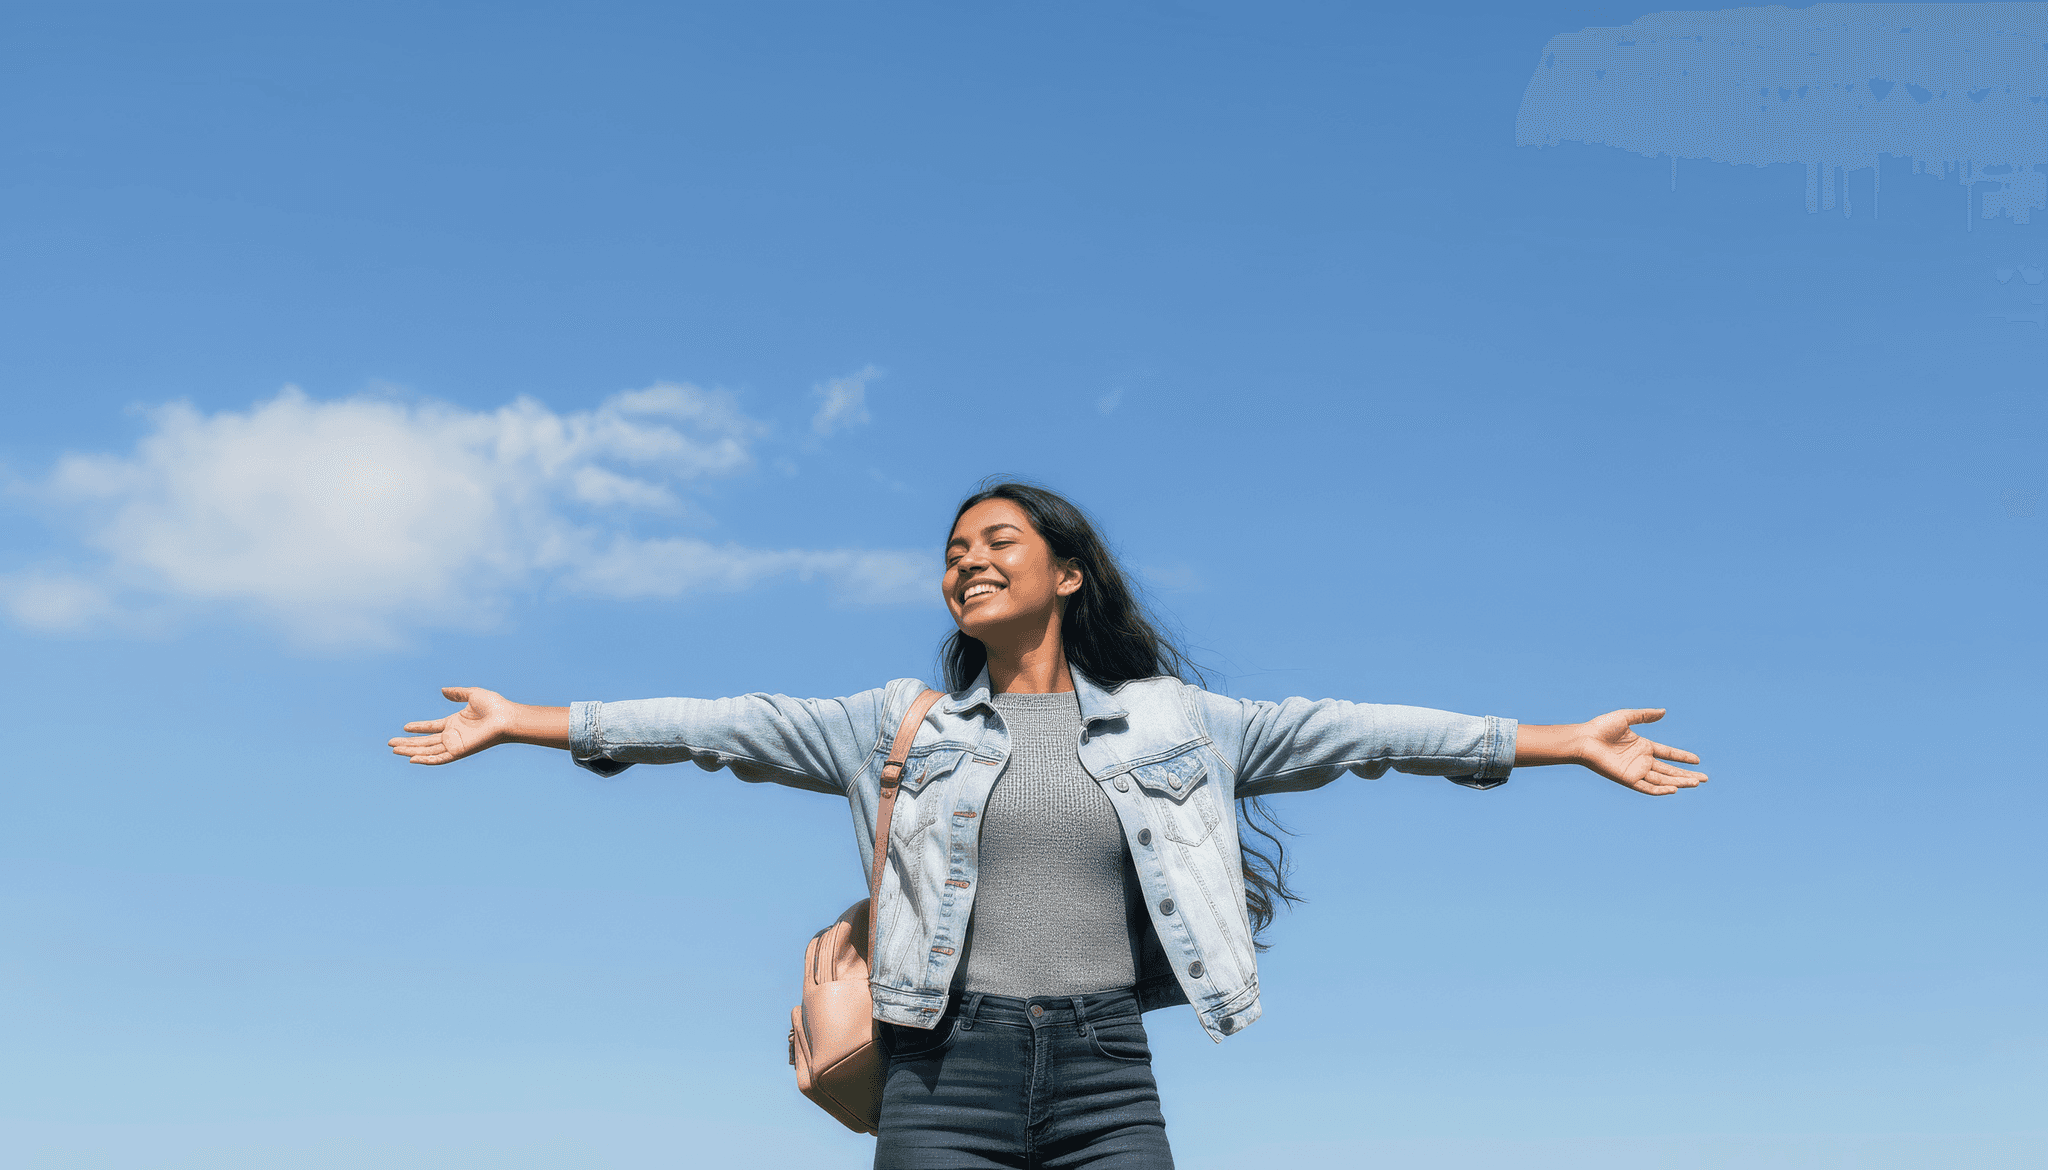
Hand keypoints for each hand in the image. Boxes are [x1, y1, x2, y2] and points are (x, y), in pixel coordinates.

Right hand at [389, 686, 514, 764]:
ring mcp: (455, 744)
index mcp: (455, 723)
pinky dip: (426, 760)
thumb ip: (457, 693)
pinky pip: (439, 758)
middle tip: (390, 743)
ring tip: (394, 750)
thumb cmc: (495, 706)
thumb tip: (443, 690)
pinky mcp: (459, 751)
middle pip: (425, 742)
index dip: (418, 728)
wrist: (507, 717)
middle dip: (408, 743)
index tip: (404, 727)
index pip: (431, 727)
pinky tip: (412, 759)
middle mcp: (453, 735)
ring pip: (428, 751)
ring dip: (411, 751)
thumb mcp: (472, 694)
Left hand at [1576, 708, 1706, 795]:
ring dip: (1679, 782)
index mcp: (1643, 746)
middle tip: (1705, 779)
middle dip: (1687, 774)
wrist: (1584, 740)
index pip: (1668, 753)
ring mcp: (1636, 771)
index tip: (1698, 760)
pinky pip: (1647, 787)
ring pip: (1663, 780)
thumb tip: (1664, 711)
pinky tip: (1674, 789)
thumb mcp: (1626, 717)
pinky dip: (1660, 790)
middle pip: (1669, 770)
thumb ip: (1645, 715)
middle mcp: (1642, 760)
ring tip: (1696, 783)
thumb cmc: (1601, 727)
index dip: (1682, 757)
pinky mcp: (1628, 779)